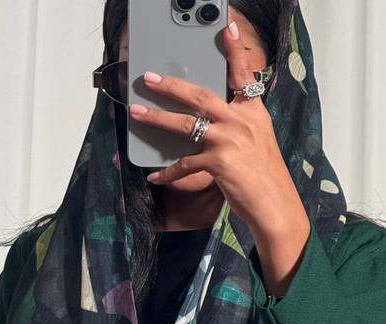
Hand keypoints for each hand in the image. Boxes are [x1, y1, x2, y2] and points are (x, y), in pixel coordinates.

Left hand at [129, 22, 310, 294]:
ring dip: (157, 118)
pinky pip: (184, 164)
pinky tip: (155, 176)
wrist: (275, 204)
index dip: (234, 52)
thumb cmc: (264, 178)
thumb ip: (239, 127)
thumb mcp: (258, 143)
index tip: (227, 28)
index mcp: (253, 113)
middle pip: (201, 96)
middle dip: (172, 85)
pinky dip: (168, 172)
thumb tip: (211, 124)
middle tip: (150, 78)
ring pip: (185, 124)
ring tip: (137, 113)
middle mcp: (241, 121)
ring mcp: (229, 140)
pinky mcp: (218, 162)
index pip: (243, 76)